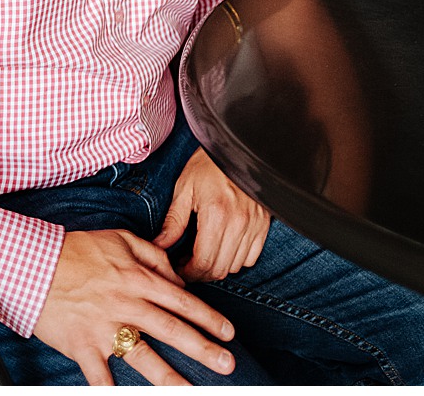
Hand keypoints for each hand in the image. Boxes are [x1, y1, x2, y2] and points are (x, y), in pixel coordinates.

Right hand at [32, 229, 235, 385]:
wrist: (31, 263)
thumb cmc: (74, 249)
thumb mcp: (118, 239)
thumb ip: (151, 255)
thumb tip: (176, 276)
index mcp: (136, 279)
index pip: (181, 300)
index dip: (208, 317)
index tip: (229, 333)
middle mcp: (125, 305)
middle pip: (172, 330)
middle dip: (204, 349)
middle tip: (228, 365)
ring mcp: (104, 328)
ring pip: (145, 358)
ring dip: (171, 379)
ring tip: (192, 393)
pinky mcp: (82, 345)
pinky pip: (100, 376)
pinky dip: (110, 392)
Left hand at [156, 149, 270, 283]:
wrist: (234, 150)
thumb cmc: (206, 166)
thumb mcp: (183, 190)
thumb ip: (173, 222)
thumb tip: (159, 245)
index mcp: (216, 214)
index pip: (203, 262)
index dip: (188, 272)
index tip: (178, 268)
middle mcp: (239, 224)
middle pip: (219, 269)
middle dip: (200, 273)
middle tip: (186, 264)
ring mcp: (254, 226)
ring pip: (235, 267)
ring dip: (217, 267)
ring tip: (202, 254)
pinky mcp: (263, 226)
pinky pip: (251, 258)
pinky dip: (235, 260)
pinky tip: (221, 248)